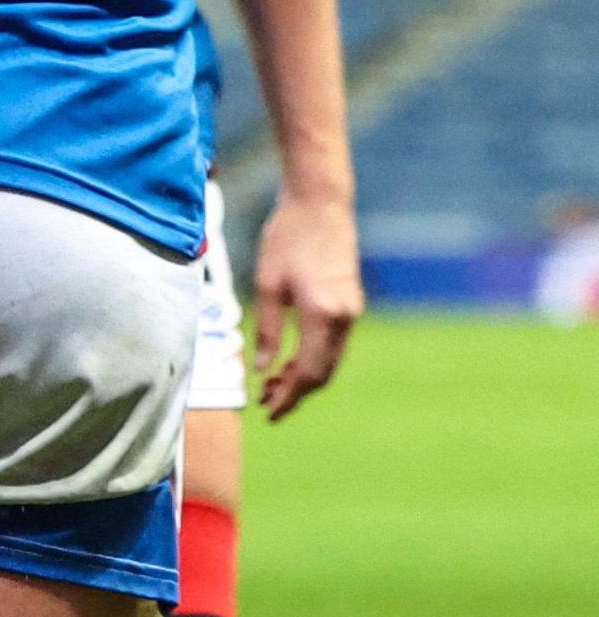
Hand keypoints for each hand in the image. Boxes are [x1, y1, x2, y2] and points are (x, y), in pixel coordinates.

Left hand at [249, 186, 362, 418]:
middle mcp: (345, 318)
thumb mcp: (267, 284)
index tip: (267, 412)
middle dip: (295, 393)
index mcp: (323, 314)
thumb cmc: (286, 238)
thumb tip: (263, 370)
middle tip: (265, 405)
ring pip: (330, 360)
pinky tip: (289, 362)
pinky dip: (313, 358)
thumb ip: (268, 331)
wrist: (320, 204)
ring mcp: (352, 311)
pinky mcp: (350, 302)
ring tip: (271, 387)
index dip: (289, 397)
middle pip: (323, 372)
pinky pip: (333, 344)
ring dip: (304, 377)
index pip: (309, 372)